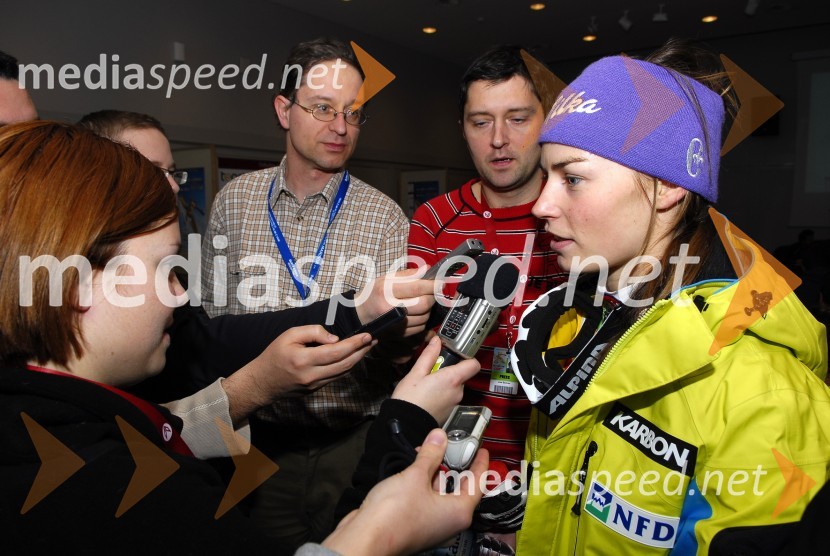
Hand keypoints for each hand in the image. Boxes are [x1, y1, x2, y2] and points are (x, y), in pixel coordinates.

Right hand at [222, 326, 373, 422]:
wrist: (262, 382)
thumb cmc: (274, 355)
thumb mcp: (289, 335)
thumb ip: (313, 332)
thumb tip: (335, 339)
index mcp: (303, 360)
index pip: (336, 352)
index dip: (354, 344)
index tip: (368, 335)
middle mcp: (312, 375)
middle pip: (345, 364)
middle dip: (362, 351)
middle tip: (374, 339)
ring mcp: (315, 385)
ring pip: (343, 372)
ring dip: (358, 359)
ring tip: (367, 346)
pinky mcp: (316, 389)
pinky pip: (336, 376)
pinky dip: (347, 365)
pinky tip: (353, 356)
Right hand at [323, 428, 488, 555]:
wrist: (366, 538)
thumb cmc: (394, 515)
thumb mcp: (416, 476)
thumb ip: (430, 455)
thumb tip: (439, 438)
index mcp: (458, 513)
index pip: (477, 484)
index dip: (480, 464)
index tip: (482, 451)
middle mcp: (448, 522)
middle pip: (459, 488)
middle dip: (453, 465)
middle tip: (453, 445)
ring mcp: (431, 526)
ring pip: (439, 494)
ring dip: (434, 472)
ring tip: (428, 451)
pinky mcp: (414, 525)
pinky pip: (425, 500)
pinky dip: (422, 484)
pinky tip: (413, 468)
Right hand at [355, 269, 435, 336]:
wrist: (360, 315)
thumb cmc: (373, 294)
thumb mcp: (386, 279)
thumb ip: (408, 274)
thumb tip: (428, 269)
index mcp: (387, 291)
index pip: (417, 288)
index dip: (432, 285)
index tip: (440, 281)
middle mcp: (391, 309)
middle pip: (424, 304)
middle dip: (433, 296)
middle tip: (433, 291)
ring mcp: (396, 324)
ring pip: (425, 317)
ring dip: (429, 308)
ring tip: (423, 300)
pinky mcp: (400, 334)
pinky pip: (421, 327)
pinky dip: (424, 318)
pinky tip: (418, 312)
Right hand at [392, 336, 479, 424]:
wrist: (406, 426)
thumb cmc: (409, 400)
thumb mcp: (416, 373)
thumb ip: (429, 355)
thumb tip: (436, 341)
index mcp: (452, 379)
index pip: (474, 364)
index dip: (467, 358)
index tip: (455, 354)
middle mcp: (458, 391)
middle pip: (461, 375)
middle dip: (449, 370)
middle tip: (431, 370)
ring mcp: (455, 403)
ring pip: (454, 386)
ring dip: (444, 383)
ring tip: (426, 384)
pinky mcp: (450, 411)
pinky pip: (449, 397)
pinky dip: (442, 393)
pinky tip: (427, 395)